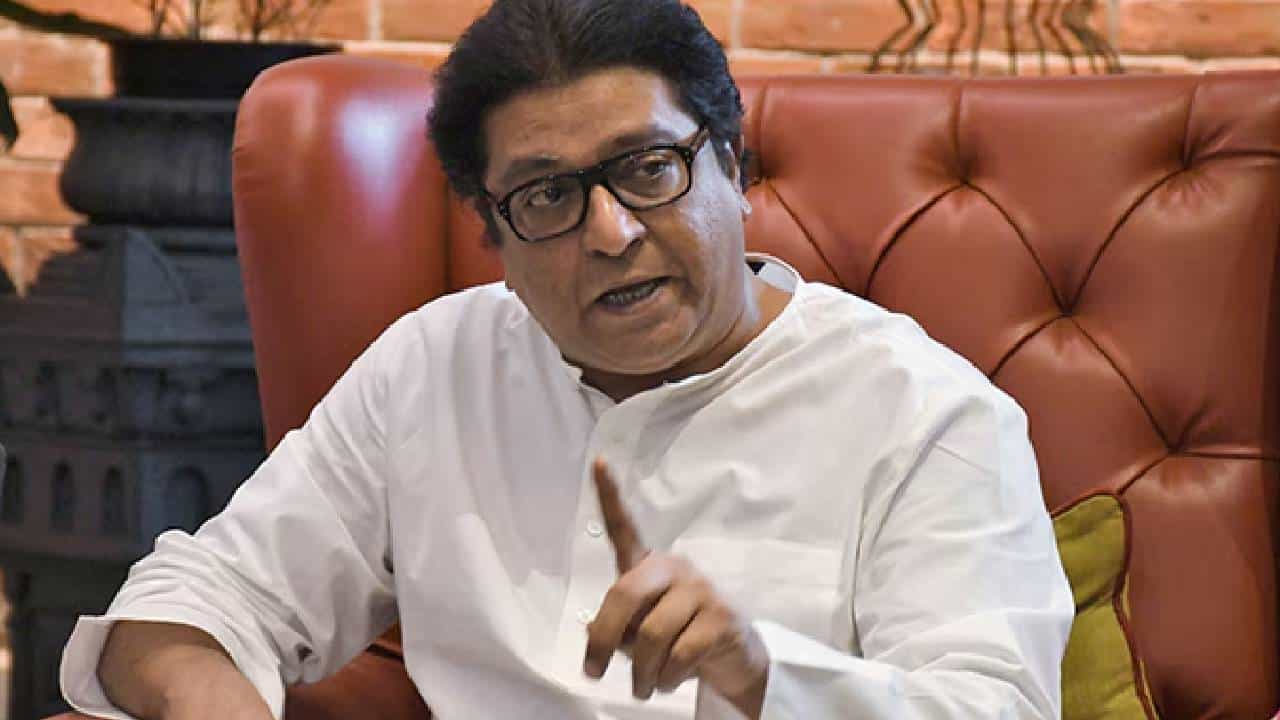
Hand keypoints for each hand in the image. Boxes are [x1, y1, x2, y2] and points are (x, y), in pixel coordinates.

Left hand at [583, 457, 768, 717]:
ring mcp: (701, 589)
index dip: (610, 495)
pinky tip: (671, 680)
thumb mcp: (638, 633)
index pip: (625, 528)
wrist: (734, 659)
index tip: (597, 461)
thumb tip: (592, 628)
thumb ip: (616, 626)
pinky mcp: (721, 617)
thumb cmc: (677, 640)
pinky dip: (667, 678)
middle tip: (593, 672)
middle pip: (626, 594)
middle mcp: (674, 568)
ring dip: (641, 673)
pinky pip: (680, 654)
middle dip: (605, 639)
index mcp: (649, 566)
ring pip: (651, 636)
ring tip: (645, 686)